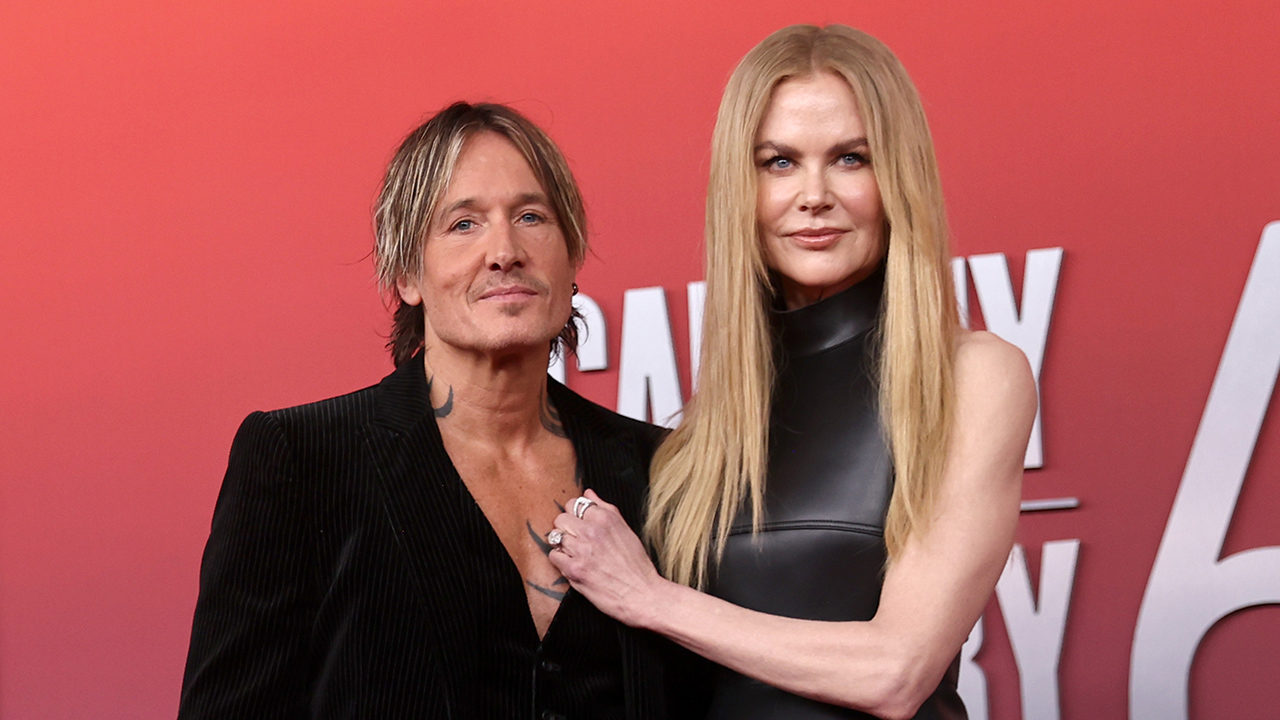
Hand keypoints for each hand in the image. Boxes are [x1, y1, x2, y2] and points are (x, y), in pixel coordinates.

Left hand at [547, 489, 666, 628]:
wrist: (641, 594)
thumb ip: (605, 508)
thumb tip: (588, 493)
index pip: (574, 503)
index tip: (580, 525)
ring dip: (562, 545)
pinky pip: (553, 556)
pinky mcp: (574, 569)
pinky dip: (560, 561)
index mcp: (605, 518)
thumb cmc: (636, 565)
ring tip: (575, 554)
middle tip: (575, 540)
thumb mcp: (626, 529)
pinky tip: (572, 565)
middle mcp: (592, 531)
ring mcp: (581, 550)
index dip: (575, 515)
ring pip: (555, 536)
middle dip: (566, 528)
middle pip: (561, 518)